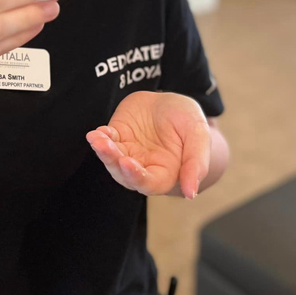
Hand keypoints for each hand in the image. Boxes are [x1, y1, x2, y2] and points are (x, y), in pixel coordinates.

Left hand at [86, 91, 210, 198]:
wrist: (171, 101)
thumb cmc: (187, 120)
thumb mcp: (199, 134)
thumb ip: (196, 163)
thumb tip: (191, 194)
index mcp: (166, 172)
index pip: (149, 183)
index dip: (137, 177)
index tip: (127, 163)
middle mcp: (144, 166)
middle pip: (125, 174)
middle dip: (114, 162)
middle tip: (106, 147)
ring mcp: (129, 151)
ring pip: (112, 160)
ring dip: (103, 151)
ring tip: (97, 139)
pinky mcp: (118, 135)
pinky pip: (106, 141)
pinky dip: (100, 138)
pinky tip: (97, 133)